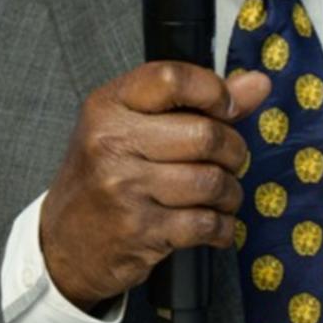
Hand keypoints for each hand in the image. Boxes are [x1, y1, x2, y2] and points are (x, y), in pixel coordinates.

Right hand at [39, 62, 271, 309]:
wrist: (63, 244)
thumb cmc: (104, 177)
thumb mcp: (135, 127)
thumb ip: (198, 102)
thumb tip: (258, 83)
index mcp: (108, 106)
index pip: (172, 78)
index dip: (214, 92)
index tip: (226, 109)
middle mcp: (111, 143)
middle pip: (206, 135)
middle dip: (233, 151)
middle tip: (228, 160)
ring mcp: (123, 189)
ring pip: (212, 181)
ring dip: (230, 193)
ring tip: (221, 195)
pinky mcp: (140, 231)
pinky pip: (207, 224)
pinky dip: (223, 227)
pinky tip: (213, 224)